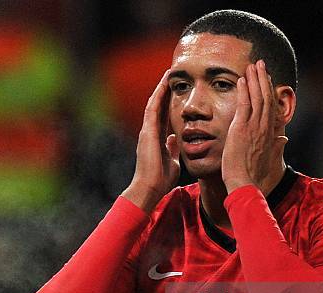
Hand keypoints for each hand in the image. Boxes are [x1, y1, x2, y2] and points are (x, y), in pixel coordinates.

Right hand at [122, 70, 179, 213]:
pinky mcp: (147, 131)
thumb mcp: (172, 161)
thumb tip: (175, 139)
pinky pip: (153, 109)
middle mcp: (149, 132)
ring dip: (161, 88)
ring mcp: (147, 131)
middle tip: (171, 76)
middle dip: (164, 91)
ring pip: (154, 104)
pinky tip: (165, 84)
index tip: (175, 91)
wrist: (150, 188)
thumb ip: (172, 149)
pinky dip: (158, 95)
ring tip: (168, 74)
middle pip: (158, 107)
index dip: (168, 103)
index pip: (163, 117)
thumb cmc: (160, 180)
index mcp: (156, 139)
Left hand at [221, 60, 287, 193]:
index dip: (269, 91)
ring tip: (252, 66)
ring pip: (257, 97)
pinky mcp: (242, 128)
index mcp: (270, 133)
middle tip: (260, 64)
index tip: (266, 79)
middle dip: (263, 79)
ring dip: (255, 79)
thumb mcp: (268, 159)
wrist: (246, 183)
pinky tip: (242, 79)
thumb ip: (276, 147)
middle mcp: (264, 127)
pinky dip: (244, 91)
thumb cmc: (253, 175)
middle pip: (266, 97)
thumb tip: (284, 140)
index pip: (271, 107)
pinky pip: (244, 105)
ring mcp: (254, 127)